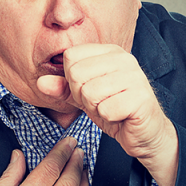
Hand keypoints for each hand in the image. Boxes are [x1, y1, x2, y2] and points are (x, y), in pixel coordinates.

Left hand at [36, 44, 178, 185]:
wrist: (145, 134)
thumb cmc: (116, 111)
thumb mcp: (84, 98)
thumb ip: (63, 89)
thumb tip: (40, 83)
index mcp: (110, 52)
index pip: (71, 57)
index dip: (72, 81)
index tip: (90, 90)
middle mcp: (124, 59)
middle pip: (77, 74)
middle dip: (83, 97)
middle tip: (101, 103)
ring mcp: (135, 77)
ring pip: (89, 92)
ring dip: (96, 109)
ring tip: (111, 109)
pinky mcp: (141, 97)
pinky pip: (105, 109)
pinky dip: (109, 118)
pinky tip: (120, 116)